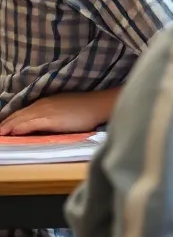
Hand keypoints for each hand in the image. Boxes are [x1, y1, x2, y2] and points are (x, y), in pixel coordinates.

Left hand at [0, 89, 118, 135]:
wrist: (98, 105)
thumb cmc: (85, 109)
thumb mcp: (62, 110)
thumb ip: (49, 115)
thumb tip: (38, 125)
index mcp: (44, 103)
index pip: (20, 113)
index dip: (9, 120)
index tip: (1, 128)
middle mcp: (41, 105)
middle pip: (17, 115)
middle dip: (4, 124)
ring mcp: (44, 111)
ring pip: (19, 119)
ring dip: (7, 126)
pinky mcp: (49, 119)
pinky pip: (29, 124)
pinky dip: (18, 128)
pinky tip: (11, 132)